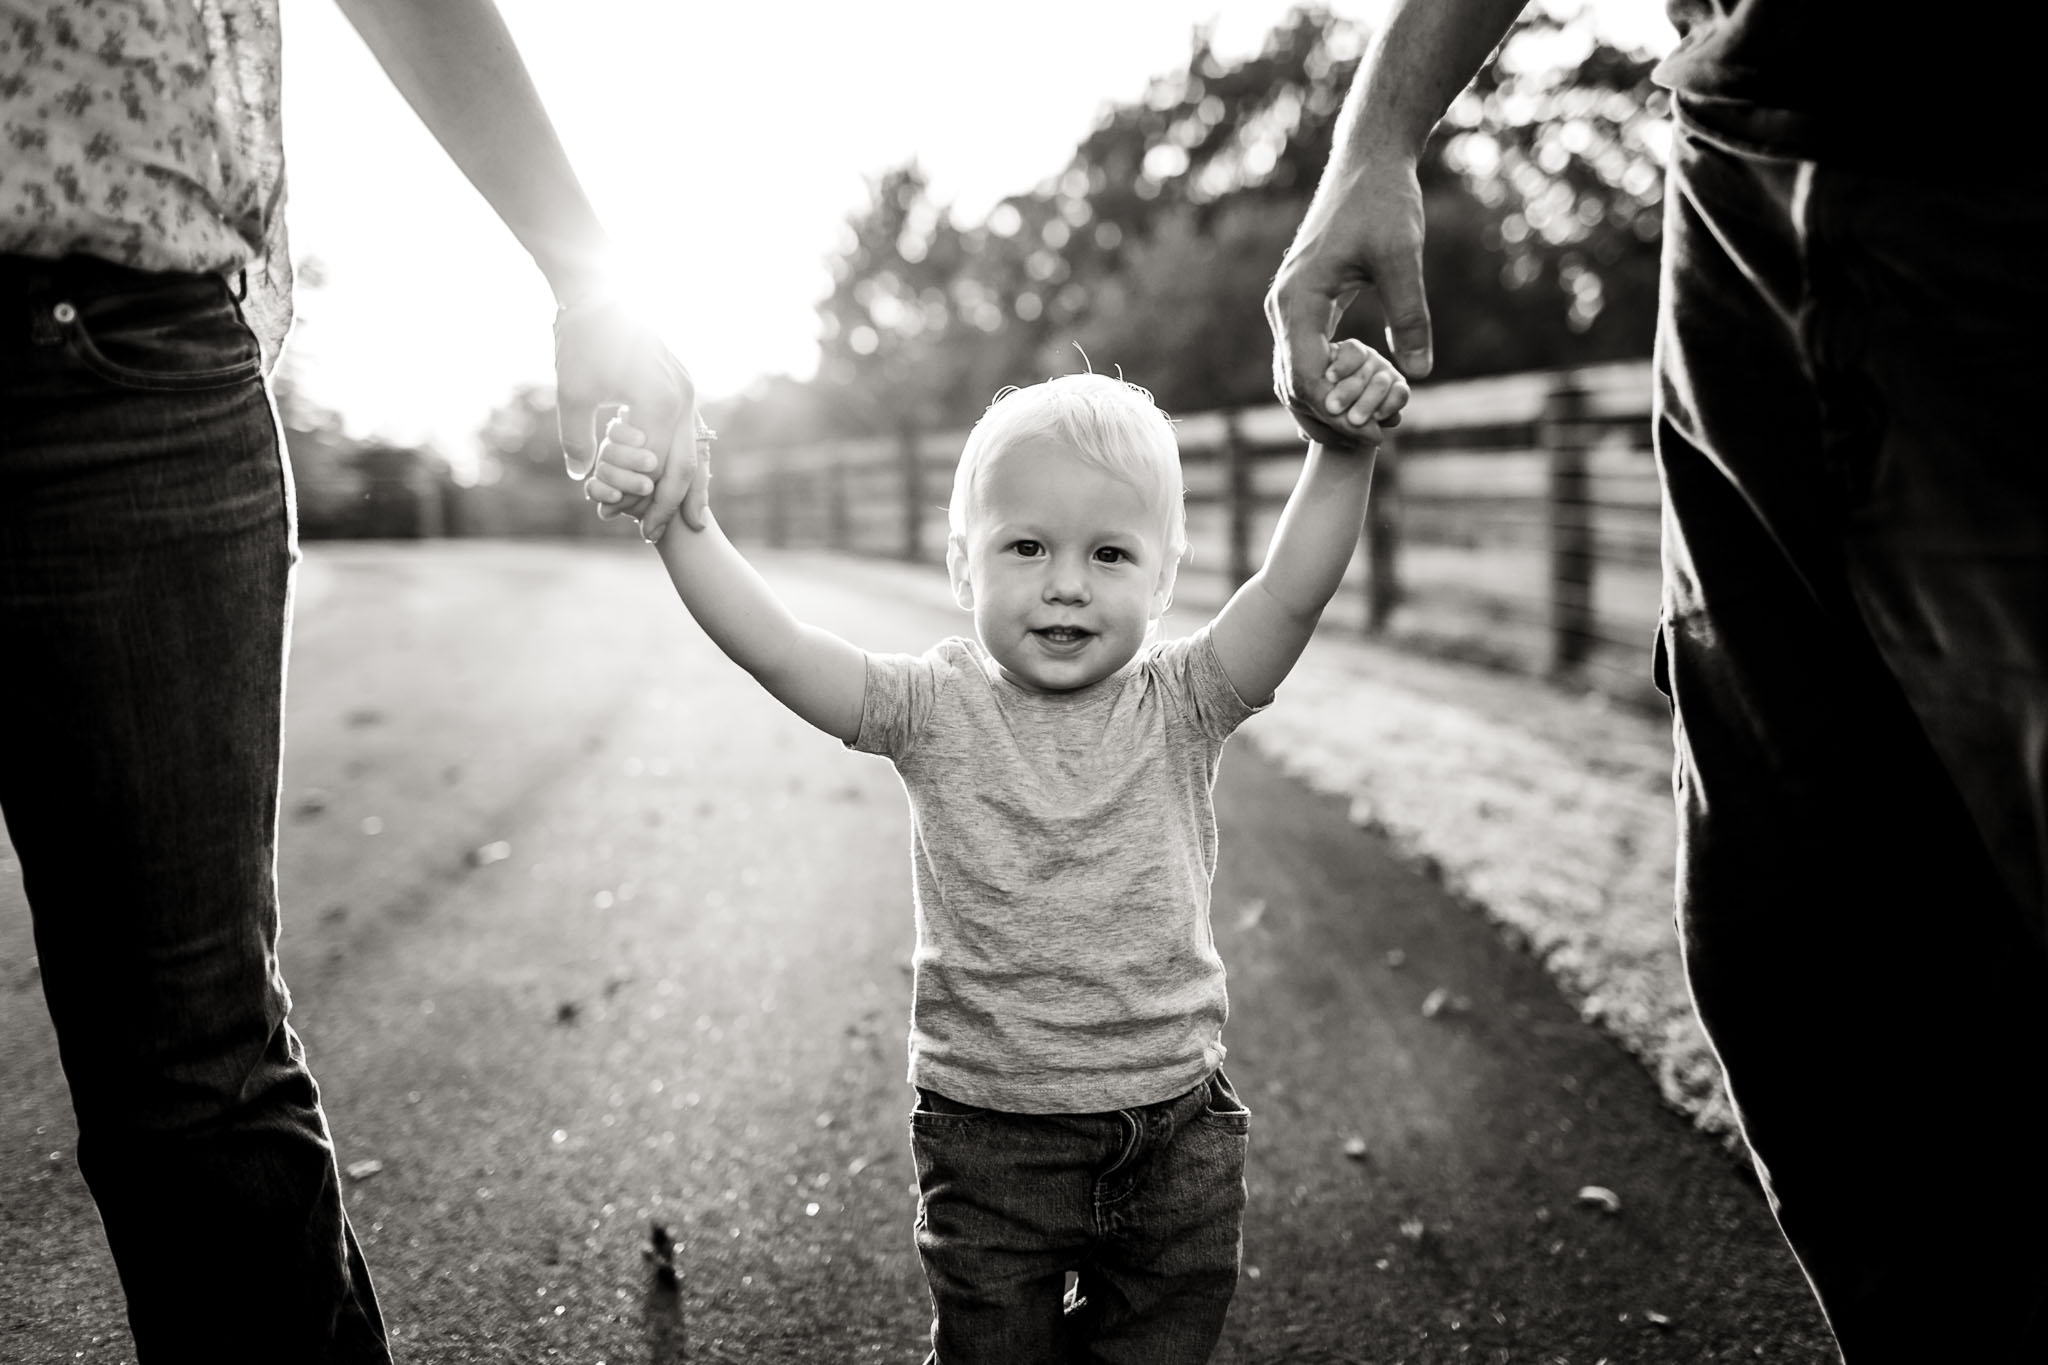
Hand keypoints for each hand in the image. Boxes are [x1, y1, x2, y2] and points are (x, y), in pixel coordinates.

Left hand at [554, 295, 704, 538]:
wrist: (601, 291)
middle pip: (684, 467)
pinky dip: (684, 460)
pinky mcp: (685, 384)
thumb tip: (582, 478)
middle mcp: (683, 397)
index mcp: (657, 401)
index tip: (617, 521)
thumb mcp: (573, 393)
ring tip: (682, 519)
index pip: (652, 466)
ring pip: (695, 451)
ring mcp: (688, 389)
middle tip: (650, 535)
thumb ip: (578, 439)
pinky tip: (676, 481)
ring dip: (686, 488)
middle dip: (669, 506)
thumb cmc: (583, 340)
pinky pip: (690, 432)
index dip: (635, 498)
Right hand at [1266, 152, 1430, 443]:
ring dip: (1326, 407)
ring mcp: (1289, 307)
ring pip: (1294, 375)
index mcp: (1297, 302)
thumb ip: (1408, 315)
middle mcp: (1282, 309)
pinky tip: (1356, 401)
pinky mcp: (1304, 303)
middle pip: (1292, 385)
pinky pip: (1305, 357)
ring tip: (1367, 431)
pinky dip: (1327, 384)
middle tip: (1375, 442)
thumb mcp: (1402, 258)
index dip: (1339, 414)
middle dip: (1330, 420)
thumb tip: (1418, 374)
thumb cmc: (1383, 203)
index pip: (1305, 379)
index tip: (1377, 434)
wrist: (1368, 163)